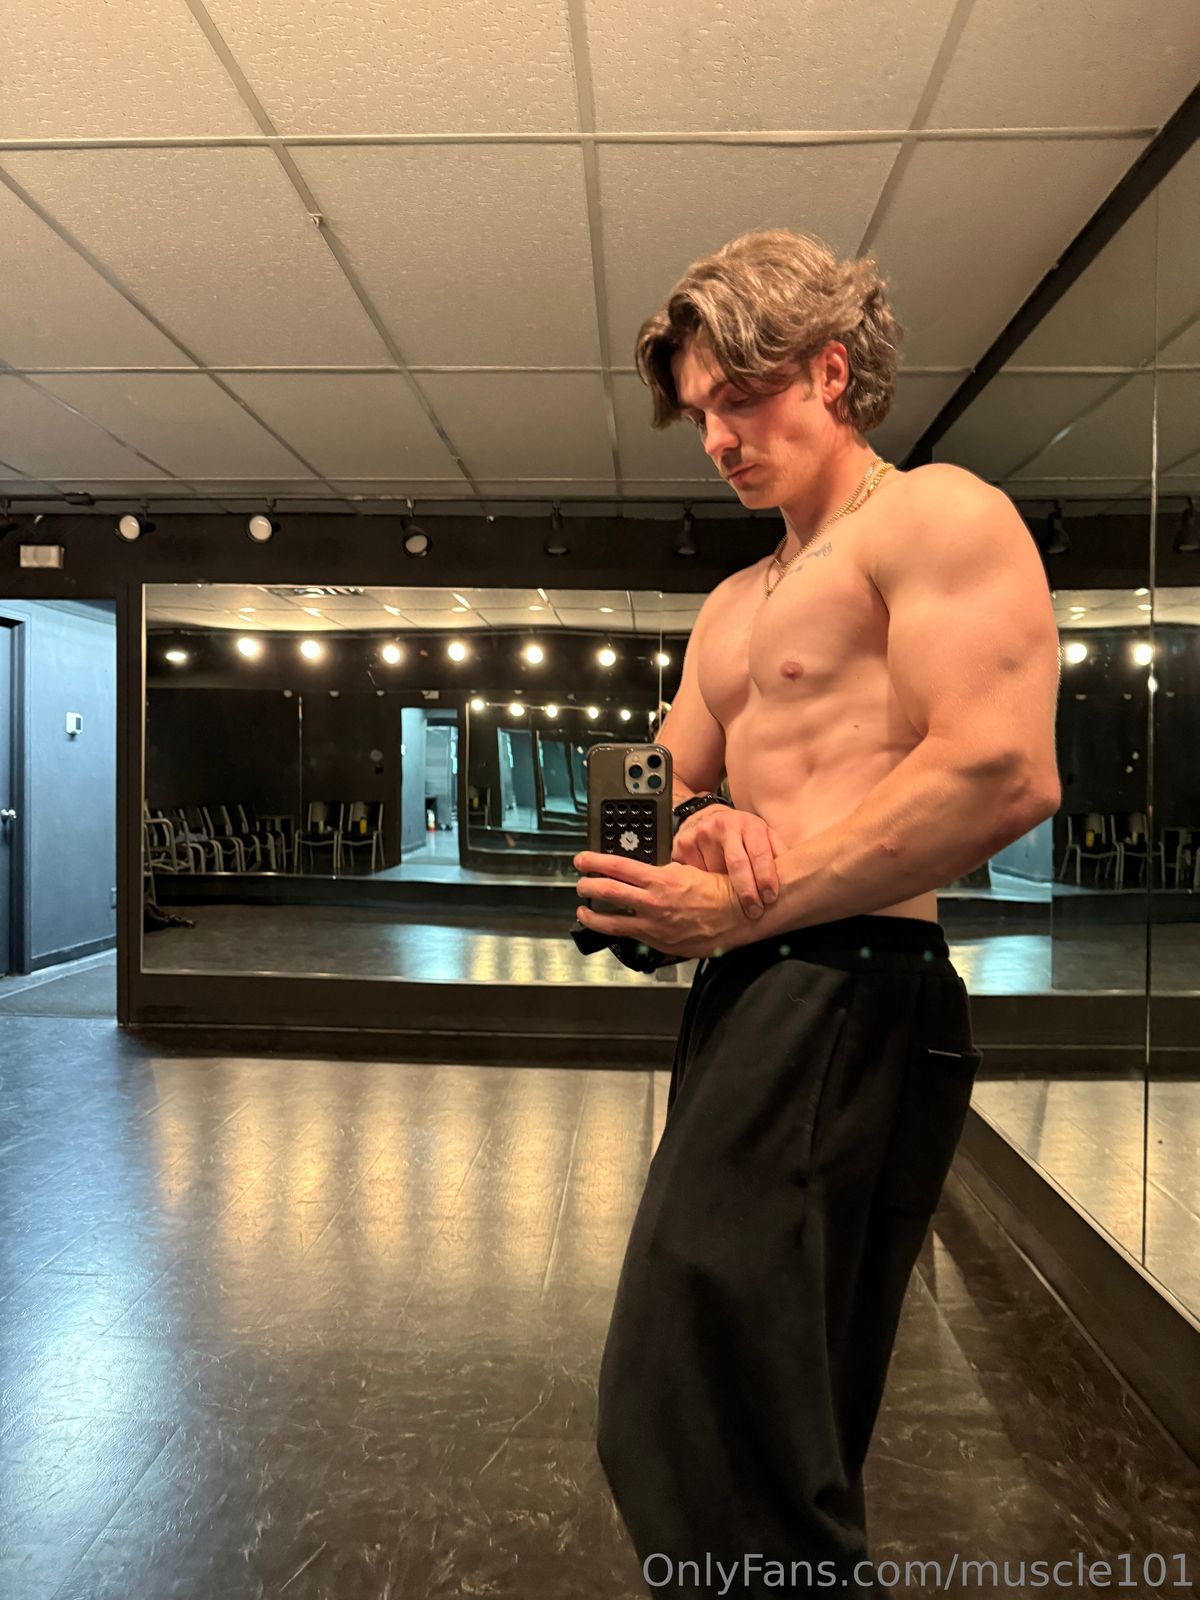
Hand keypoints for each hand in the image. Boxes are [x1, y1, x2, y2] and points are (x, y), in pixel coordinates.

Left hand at [574, 852, 755, 958]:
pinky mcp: (660, 943)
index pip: (616, 867)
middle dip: (587, 887)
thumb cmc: (718, 890)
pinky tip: (613, 928)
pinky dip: (617, 931)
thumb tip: (640, 874)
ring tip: (583, 912)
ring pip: (612, 922)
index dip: (594, 863)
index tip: (582, 861)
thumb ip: (660, 873)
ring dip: (592, 916)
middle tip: (579, 884)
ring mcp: (655, 926)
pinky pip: (631, 937)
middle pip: (608, 893)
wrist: (738, 914)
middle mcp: (654, 903)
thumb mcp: (686, 870)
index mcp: (660, 880)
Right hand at [673, 805, 786, 921]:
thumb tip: (794, 879)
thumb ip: (777, 854)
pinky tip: (709, 888)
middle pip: (737, 864)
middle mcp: (725, 826)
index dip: (766, 877)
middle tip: (754, 912)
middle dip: (747, 892)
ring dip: (723, 892)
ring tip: (729, 901)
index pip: (760, 853)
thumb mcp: (763, 837)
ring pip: (714, 873)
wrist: (707, 817)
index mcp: (750, 825)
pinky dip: (704, 887)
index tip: (770, 897)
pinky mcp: (684, 844)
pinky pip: (696, 874)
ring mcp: (702, 834)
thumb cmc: (742, 834)